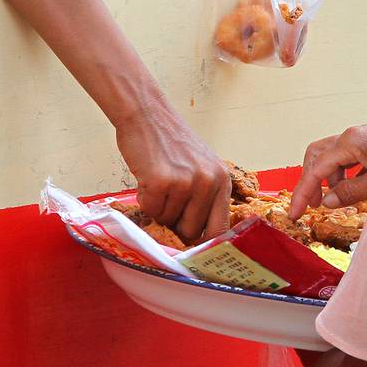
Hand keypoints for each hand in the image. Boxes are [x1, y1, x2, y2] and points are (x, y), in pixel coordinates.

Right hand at [118, 107, 231, 242]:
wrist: (147, 114)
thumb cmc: (170, 141)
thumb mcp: (200, 166)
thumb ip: (204, 196)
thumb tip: (196, 237)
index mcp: (222, 180)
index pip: (220, 228)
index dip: (205, 244)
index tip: (194, 252)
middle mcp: (209, 182)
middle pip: (191, 230)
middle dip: (175, 223)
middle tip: (166, 201)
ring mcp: (187, 183)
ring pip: (168, 221)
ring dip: (158, 208)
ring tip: (157, 181)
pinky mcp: (162, 182)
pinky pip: (150, 210)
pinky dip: (144, 200)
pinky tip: (146, 178)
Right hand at [289, 124, 366, 218]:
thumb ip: (351, 192)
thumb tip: (327, 201)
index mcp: (351, 142)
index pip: (317, 169)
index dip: (303, 193)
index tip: (295, 213)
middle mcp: (350, 135)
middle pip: (316, 156)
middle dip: (310, 182)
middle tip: (312, 207)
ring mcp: (359, 136)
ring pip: (329, 156)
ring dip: (327, 178)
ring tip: (338, 199)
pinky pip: (344, 157)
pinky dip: (341, 173)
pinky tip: (351, 189)